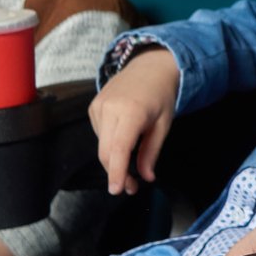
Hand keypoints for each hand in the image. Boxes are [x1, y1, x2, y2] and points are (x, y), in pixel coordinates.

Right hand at [90, 48, 179, 194]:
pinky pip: (99, 134)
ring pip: (101, 145)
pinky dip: (110, 144)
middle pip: (106, 151)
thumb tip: (146, 177)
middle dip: (116, 173)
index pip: (119, 148)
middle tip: (132, 187)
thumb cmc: (161, 96)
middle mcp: (109, 109)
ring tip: (131, 165)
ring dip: (113, 160)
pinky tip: (124, 138)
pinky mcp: (93, 107)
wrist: (149, 66)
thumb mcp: (163, 125)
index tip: (117, 189)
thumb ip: (151, 152)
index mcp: (131, 112)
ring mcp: (98, 107)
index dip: (117, 171)